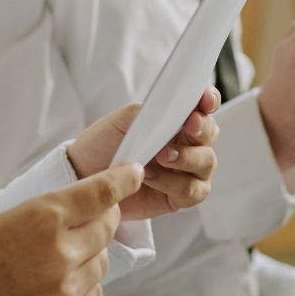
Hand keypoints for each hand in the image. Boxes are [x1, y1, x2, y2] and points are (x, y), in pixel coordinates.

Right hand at [0, 163, 142, 295]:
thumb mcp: (7, 217)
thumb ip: (54, 212)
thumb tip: (101, 206)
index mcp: (41, 217)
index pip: (101, 192)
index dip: (122, 180)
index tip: (135, 173)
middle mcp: (59, 253)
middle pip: (108, 227)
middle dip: (103, 219)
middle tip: (90, 219)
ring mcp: (64, 291)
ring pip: (102, 261)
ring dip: (89, 255)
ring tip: (55, 260)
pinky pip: (93, 293)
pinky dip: (81, 286)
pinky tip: (52, 286)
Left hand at [67, 90, 221, 220]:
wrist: (83, 176)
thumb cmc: (103, 144)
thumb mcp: (122, 120)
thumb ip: (150, 110)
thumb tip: (173, 108)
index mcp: (177, 119)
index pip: (204, 104)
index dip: (209, 99)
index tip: (204, 99)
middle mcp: (188, 143)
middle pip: (211, 132)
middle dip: (203, 127)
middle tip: (187, 125)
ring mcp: (187, 171)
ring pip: (207, 162)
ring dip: (187, 157)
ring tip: (160, 156)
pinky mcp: (180, 197)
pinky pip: (194, 191)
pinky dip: (173, 183)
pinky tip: (149, 177)